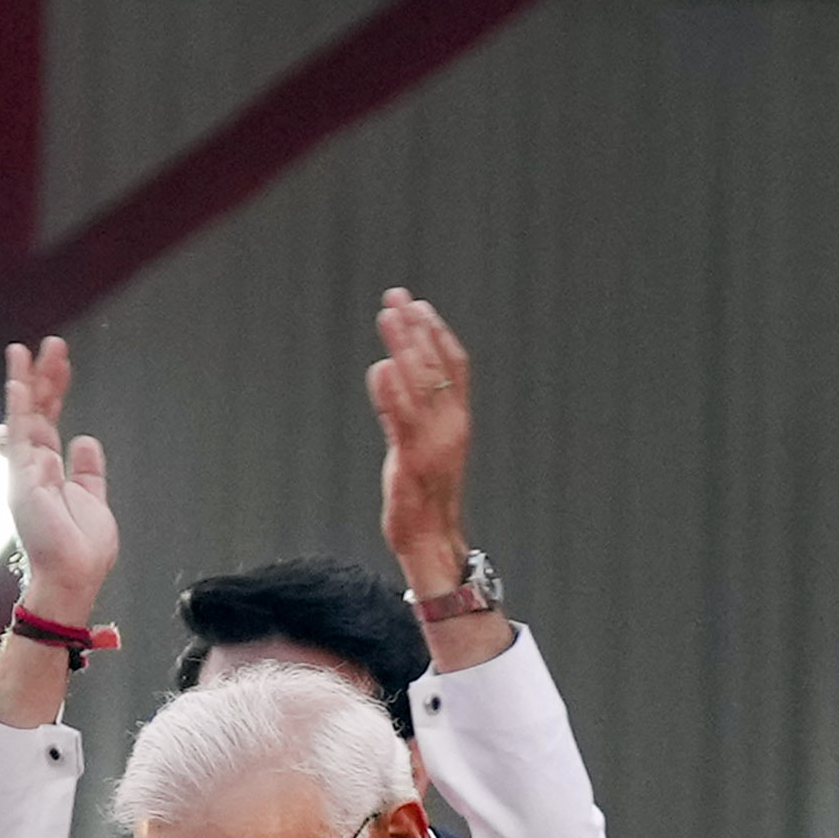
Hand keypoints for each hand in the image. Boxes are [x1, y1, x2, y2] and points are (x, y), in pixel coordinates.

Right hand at [1, 337, 115, 622]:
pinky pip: (18, 436)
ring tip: (24, 349)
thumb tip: (86, 439)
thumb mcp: (92, 500)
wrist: (75, 577)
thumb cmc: (82, 551)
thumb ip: (87, 471)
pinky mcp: (22, 480)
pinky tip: (19, 380)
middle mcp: (31, 467)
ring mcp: (23, 472)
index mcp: (47, 471)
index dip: (55, 390)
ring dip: (25, 381)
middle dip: (44, 376)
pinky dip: (18, 407)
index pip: (48, 420)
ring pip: (23, 416)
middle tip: (52, 343)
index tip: (61, 363)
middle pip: (36, 411)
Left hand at [367, 287, 474, 591]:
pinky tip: (381, 368)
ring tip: (388, 318)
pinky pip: (403, 421)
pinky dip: (392, 393)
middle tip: (397, 297)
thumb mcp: (416, 443)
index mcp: (457, 421)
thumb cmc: (424, 495)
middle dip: (416, 328)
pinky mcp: (412, 462)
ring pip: (421, 385)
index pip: (454, 365)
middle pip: (435, 366)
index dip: (437, 332)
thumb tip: (385, 368)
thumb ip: (402, 407)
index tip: (419, 305)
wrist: (431, 540)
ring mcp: (433, 444)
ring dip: (405, 347)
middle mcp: (451, 427)